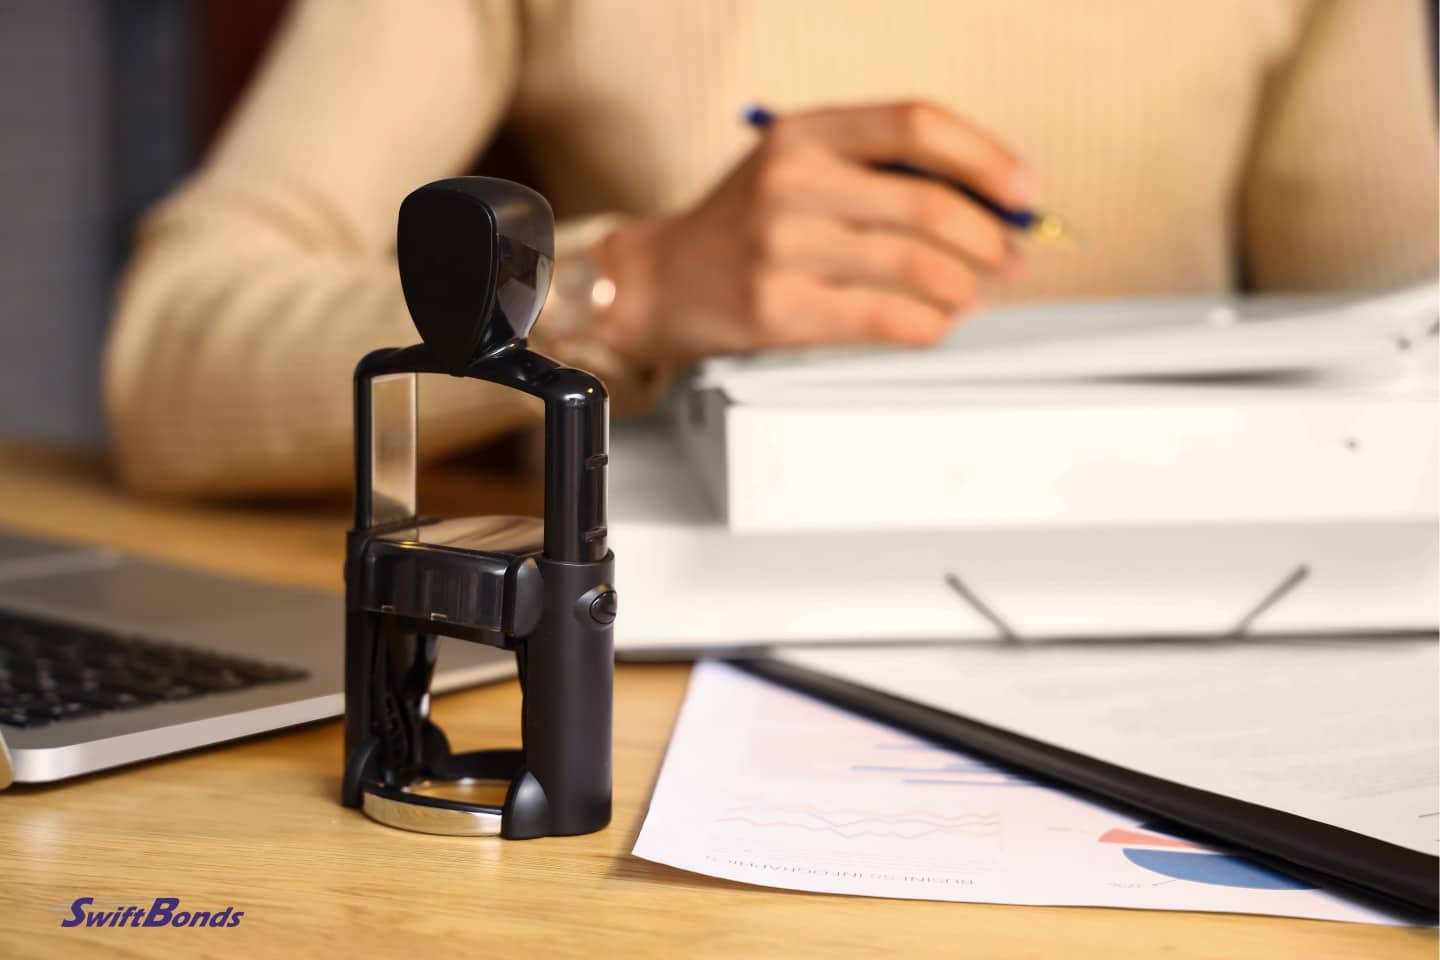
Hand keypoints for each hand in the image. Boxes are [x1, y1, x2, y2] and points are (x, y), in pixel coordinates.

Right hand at [591, 101, 1031, 366]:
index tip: (1022, 192)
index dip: (986, 157)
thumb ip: (877, 170)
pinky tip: (937, 322)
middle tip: (1011, 256)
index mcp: (806, 132)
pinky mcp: (782, 309)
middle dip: (990, 237)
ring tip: (975, 294)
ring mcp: (784, 247)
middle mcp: (793, 182)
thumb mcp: (798, 167)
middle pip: (930, 202)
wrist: (659, 282)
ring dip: (967, 287)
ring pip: (918, 266)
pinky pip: (888, 319)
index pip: (918, 124)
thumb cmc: (741, 225)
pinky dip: (931, 325)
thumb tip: (988, 201)